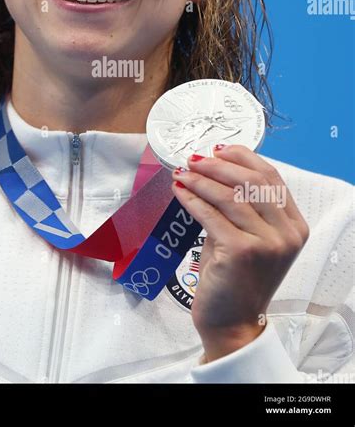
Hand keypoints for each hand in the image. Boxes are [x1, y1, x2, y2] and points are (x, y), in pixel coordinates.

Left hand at [171, 145, 309, 361]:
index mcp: (294, 225)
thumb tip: (208, 169)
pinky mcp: (243, 252)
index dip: (242, 157)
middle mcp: (287, 233)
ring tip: (182, 173)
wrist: (233, 324)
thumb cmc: (236, 278)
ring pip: (230, 196)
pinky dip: (193, 199)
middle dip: (217, 165)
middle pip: (251, 180)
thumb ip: (239, 206)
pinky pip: (211, 215)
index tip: (217, 149)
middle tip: (193, 159)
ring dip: (201, 180)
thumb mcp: (246, 236)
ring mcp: (268, 243)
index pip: (271, 176)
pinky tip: (179, 191)